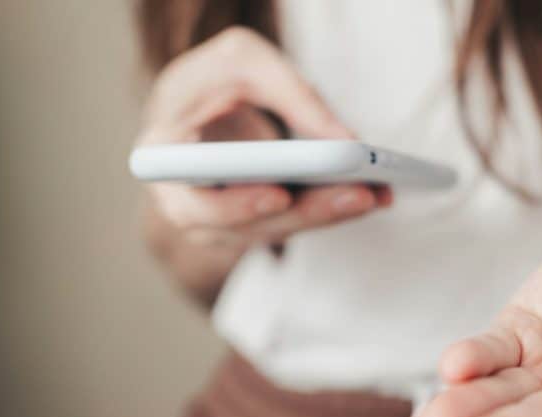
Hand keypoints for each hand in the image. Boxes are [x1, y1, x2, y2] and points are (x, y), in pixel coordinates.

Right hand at [138, 27, 389, 251]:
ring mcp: (220, 221)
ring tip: (378, 192)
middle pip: (247, 225)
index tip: (280, 194)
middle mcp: (186, 201)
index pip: (191, 198)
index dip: (234, 204)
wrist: (206, 103)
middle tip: (359, 195)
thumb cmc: (214, 78)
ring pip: (276, 230)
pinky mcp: (253, 223)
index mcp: (164, 156)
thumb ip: (290, 92)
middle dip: (307, 210)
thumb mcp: (243, 60)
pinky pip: (291, 222)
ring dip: (329, 214)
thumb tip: (347, 141)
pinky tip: (373, 194)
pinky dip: (330, 209)